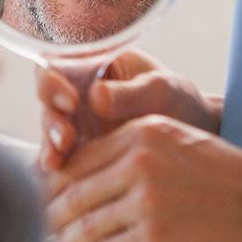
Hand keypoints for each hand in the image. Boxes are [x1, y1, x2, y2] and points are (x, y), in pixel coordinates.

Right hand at [37, 50, 222, 170]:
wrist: (193, 136)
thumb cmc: (177, 101)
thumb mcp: (161, 90)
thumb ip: (130, 93)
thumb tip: (96, 96)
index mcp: (92, 64)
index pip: (58, 64)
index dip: (54, 81)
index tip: (71, 100)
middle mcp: (77, 92)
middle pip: (47, 100)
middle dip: (51, 119)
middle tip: (65, 138)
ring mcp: (76, 122)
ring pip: (49, 130)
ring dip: (50, 145)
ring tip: (57, 161)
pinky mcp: (80, 151)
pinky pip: (60, 156)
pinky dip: (56, 167)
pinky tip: (57, 177)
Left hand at [45, 114, 241, 241]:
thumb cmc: (225, 174)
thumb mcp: (176, 141)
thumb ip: (132, 151)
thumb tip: (90, 176)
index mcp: (141, 131)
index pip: (81, 157)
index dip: (54, 179)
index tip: (41, 192)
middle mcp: (138, 161)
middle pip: (75, 189)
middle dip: (49, 211)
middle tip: (35, 223)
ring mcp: (145, 200)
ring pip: (85, 222)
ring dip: (62, 240)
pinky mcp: (155, 237)